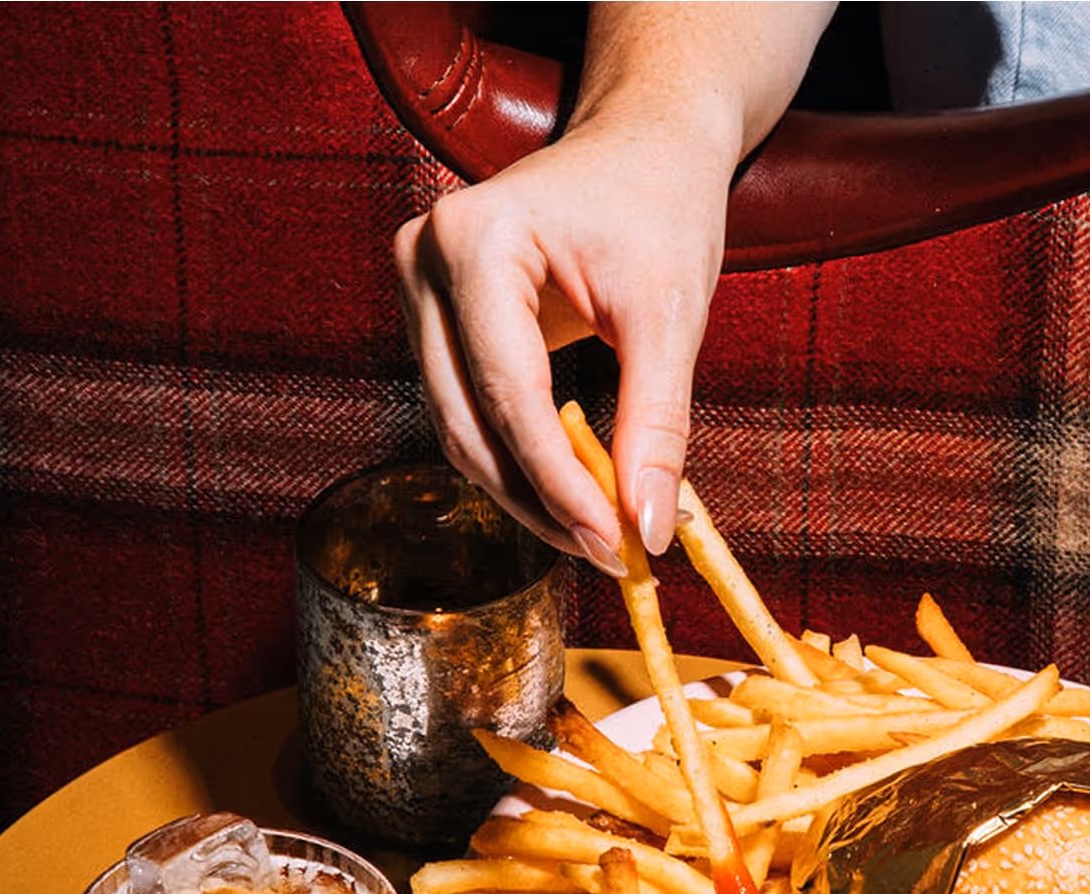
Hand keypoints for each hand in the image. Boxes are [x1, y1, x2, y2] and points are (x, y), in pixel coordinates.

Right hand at [394, 117, 735, 573]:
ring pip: (460, 432)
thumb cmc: (660, 206)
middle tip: (610, 554)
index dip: (559, 486)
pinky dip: (520, 464)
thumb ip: (656, 426)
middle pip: (468, 425)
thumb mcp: (672, 317)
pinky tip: (574, 494)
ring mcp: (418, 289)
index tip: (613, 546)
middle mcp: (423, 261)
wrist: (644, 143)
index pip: (508, 397)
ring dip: (527, 494)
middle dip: (541, 501)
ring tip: (598, 533)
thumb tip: (647, 530)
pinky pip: (469, 414)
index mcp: (474, 242)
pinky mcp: (435, 319)